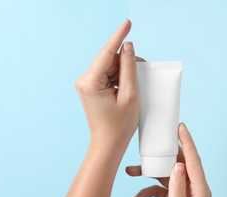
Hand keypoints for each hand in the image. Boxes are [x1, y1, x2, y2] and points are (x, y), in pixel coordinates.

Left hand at [75, 19, 143, 147]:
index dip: (119, 36)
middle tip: (143, 71)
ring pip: (109, 67)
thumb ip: (129, 68)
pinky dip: (119, 77)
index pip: (107, 52)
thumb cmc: (119, 124)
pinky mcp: (90, 87)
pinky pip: (107, 75)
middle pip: (109, 60)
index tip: (128, 23)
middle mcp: (84, 80)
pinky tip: (127, 87)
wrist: (108, 143)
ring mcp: (86, 84)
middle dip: (127, 62)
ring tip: (134, 87)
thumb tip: (128, 47)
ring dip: (124, 71)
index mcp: (90, 82)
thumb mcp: (130, 95)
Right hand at [126, 123, 211, 196]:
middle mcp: (194, 188)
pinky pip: (161, 186)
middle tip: (154, 140)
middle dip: (164, 153)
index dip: (187, 142)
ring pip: (167, 173)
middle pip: (180, 163)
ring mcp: (184, 192)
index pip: (194, 161)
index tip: (181, 127)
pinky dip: (148, 190)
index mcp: (200, 191)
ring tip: (132, 171)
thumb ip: (176, 189)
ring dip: (150, 173)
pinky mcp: (175, 196)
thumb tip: (177, 165)